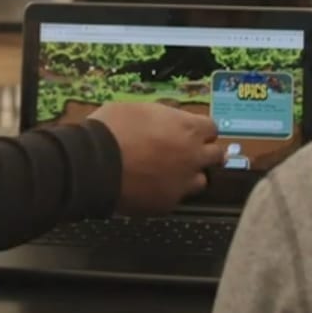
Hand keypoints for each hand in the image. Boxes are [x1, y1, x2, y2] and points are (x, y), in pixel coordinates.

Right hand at [92, 103, 224, 213]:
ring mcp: (182, 183)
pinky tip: (150, 187)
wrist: (95, 163)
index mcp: (187, 128)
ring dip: (190, 175)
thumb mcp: (139, 108)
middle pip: (216, 156)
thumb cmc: (113, 128)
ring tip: (169, 173)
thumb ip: (162, 117)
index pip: (212, 129)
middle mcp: (193, 156)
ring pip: (201, 181)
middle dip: (204, 153)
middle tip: (188, 153)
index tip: (191, 132)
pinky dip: (167, 192)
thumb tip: (165, 122)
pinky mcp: (168, 204)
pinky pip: (176, 198)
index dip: (201, 130)